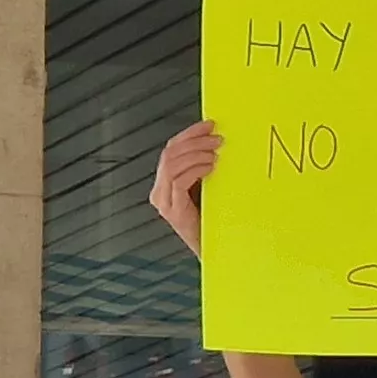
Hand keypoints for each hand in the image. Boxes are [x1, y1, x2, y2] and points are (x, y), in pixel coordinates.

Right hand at [151, 120, 221, 253]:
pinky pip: (179, 181)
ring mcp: (163, 202)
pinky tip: (211, 167)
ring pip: (172, 164)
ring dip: (197, 153)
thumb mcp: (207, 189)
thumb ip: (203, 169)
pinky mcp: (173, 211)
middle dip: (194, 141)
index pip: (171, 150)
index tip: (209, 125)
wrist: (216, 252)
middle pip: (170, 154)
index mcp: (164, 184)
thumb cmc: (214, 221)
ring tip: (216, 152)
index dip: (189, 134)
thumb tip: (216, 142)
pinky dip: (196, 169)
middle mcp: (159, 192)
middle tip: (217, 138)